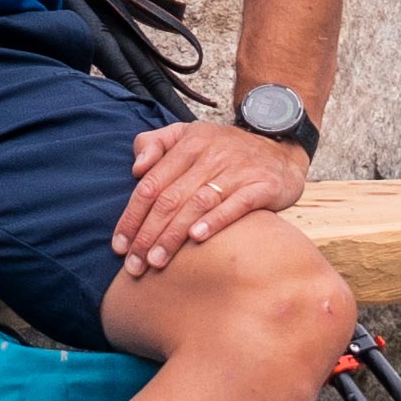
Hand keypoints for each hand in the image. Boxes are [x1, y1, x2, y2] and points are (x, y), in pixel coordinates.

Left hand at [111, 116, 310, 275]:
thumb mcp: (189, 135)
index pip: (151, 184)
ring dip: (173, 235)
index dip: (132, 216)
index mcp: (189, 143)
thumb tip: (136, 168)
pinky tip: (197, 238)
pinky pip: (236, 204)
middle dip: (147, 234)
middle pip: (170, 198)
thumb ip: (156, 143)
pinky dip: (215, 220)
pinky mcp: (263, 185)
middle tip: (133, 264)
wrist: (280, 148)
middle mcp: (211, 154)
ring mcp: (238, 169)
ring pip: (197, 203)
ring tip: (156, 262)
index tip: (119, 246)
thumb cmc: (225, 150)